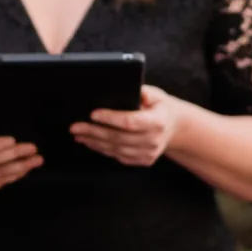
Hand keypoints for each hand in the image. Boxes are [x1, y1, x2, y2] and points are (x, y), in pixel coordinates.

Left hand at [69, 84, 184, 166]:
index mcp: (157, 122)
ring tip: (78, 134)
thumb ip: (142, 92)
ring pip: (115, 149)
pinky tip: (91, 142)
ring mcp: (148, 153)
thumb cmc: (161, 107)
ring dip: (94, 142)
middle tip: (75, 126)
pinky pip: (118, 157)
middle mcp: (153, 140)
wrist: (175, 127)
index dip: (110, 118)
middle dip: (93, 132)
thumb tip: (126, 89)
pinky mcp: (143, 161)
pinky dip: (102, 149)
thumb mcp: (156, 94)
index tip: (93, 114)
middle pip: (118, 138)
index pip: (129, 122)